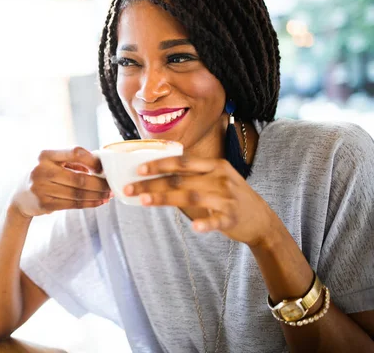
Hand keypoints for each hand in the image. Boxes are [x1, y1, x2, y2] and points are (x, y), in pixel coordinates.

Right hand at [10, 147, 111, 218]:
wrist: (19, 198)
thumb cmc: (42, 175)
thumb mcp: (51, 162)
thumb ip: (72, 162)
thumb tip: (100, 166)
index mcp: (45, 154)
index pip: (74, 152)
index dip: (92, 160)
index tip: (102, 168)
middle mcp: (41, 170)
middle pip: (79, 178)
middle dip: (99, 184)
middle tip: (111, 186)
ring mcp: (42, 188)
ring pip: (78, 193)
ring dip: (97, 195)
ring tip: (108, 195)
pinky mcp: (45, 204)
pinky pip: (73, 204)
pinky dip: (89, 203)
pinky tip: (98, 202)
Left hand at [123, 156, 277, 245]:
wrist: (261, 219)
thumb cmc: (229, 197)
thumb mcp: (215, 179)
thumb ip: (191, 177)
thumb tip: (157, 177)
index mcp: (214, 165)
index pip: (182, 162)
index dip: (160, 164)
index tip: (138, 169)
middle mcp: (220, 178)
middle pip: (180, 180)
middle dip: (152, 183)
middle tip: (129, 188)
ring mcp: (227, 198)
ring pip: (191, 196)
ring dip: (165, 199)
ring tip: (143, 201)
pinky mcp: (232, 217)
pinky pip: (216, 220)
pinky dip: (206, 223)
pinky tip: (195, 227)